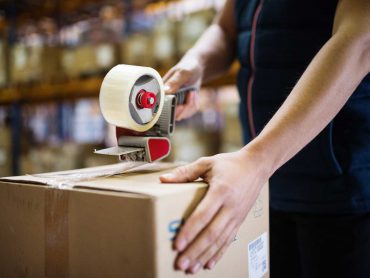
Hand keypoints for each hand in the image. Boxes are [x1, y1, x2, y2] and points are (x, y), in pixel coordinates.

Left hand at [159, 148, 268, 273]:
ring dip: (205, 256)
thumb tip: (163, 179)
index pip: (203, 215)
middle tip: (181, 264)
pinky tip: (209, 264)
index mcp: (221, 191)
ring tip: (191, 269)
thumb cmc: (230, 164)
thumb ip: (185, 172)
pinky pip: (229, 240)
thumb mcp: (207, 163)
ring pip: (220, 240)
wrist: (257, 166)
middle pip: (211, 233)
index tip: (177, 245)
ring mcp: (237, 215)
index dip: (190, 231)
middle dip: (195, 250)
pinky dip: (219, 253)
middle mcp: (230, 206)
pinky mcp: (240, 220)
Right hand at [163, 56, 203, 120]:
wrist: (197, 69)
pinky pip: (188, 113)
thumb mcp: (182, 72)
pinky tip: (194, 95)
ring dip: (191, 105)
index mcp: (161, 91)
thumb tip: (165, 91)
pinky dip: (194, 105)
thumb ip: (174, 82)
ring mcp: (174, 104)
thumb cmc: (188, 67)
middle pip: (172, 115)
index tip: (181, 105)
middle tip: (190, 93)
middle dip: (185, 107)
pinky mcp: (182, 106)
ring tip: (192, 92)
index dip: (171, 110)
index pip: (161, 108)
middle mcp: (166, 99)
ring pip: (182, 115)